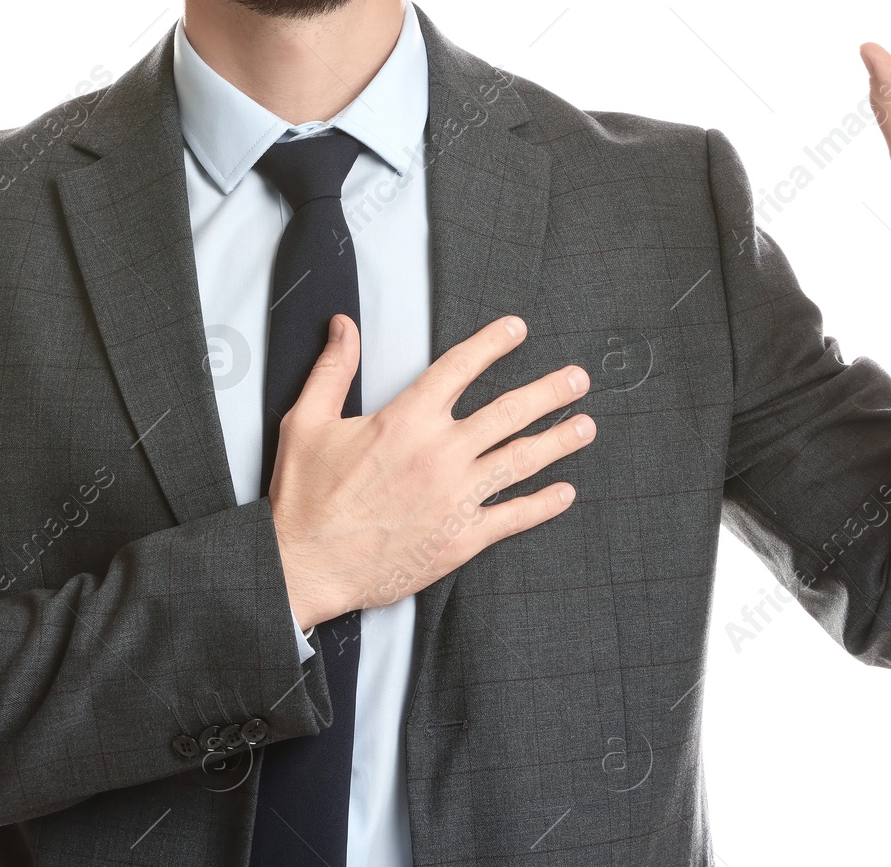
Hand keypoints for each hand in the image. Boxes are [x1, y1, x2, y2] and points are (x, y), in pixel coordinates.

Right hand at [268, 314, 592, 628]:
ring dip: (558, 440)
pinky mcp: (461, 538)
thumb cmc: (304, 496)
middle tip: (578, 379)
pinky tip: (564, 493)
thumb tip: (343, 325)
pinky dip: (543, 504)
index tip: (518, 329)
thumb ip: (333, 369)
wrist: (305, 565)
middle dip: (549, 391)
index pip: (460, 368)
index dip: (493, 344)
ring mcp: (455, 497)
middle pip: (508, 411)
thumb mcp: (308, 420)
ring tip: (586, 426)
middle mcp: (439, 452)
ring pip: (520, 459)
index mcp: (406, 419)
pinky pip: (513, 516)